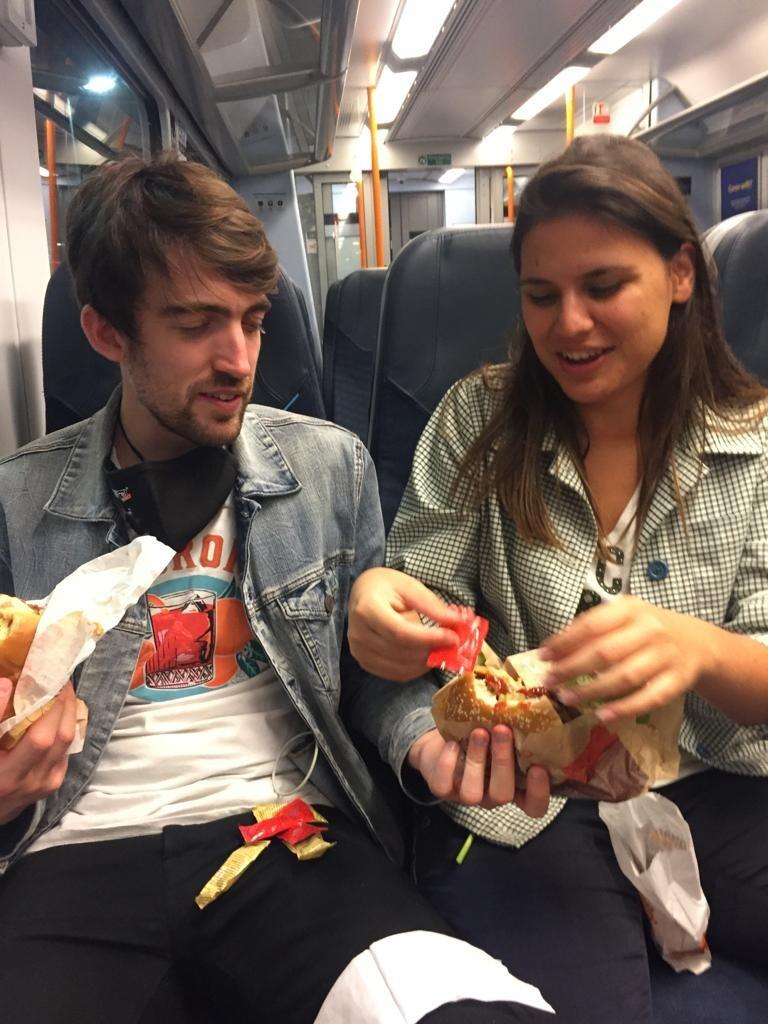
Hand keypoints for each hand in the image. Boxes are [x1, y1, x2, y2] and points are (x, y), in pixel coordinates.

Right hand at [0, 680, 76, 825]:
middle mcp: (25, 780)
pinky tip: (60, 711)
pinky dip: (66, 725)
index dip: (40, 706)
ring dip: (67, 710)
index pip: (35, 737)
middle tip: (56, 678)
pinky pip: (67, 748)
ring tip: (61, 689)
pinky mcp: (54, 783)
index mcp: (3, 774)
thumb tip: (6, 684)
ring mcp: (44, 784)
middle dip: (60, 702)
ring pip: (66, 740)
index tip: (40, 679)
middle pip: (54, 736)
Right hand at [348, 567, 463, 680]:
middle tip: (454, 644)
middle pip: (401, 652)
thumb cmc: (386, 586)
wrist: (362, 593)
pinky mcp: (364, 662)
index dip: (428, 638)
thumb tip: (456, 623)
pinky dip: (415, 669)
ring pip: (400, 667)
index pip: (400, 632)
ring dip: (426, 662)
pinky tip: (427, 657)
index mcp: (367, 608)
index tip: (453, 637)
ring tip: (442, 649)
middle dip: (432, 650)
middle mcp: (358, 633)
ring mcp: (359, 651)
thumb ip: (432, 606)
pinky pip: (395, 674)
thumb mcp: (409, 586)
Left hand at [408, 727, 550, 816]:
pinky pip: (443, 786)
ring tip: (479, 732)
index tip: (539, 768)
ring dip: (476, 761)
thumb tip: (542, 697)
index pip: (534, 805)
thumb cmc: (485, 732)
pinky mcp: (443, 789)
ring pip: (472, 793)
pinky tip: (453, 742)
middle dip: (503, 761)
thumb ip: (520, 728)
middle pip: (502, 795)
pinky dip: (448, 763)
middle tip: (502, 730)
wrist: (446, 739)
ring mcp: (467, 794)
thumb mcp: (505, 731)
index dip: (539, 792)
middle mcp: (493, 794)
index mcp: (515, 786)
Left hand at [540, 596, 716, 722]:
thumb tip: (553, 650)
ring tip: (568, 698)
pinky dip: (624, 709)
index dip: (565, 642)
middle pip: (605, 652)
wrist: (697, 642)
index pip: (592, 625)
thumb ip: (593, 629)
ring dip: (592, 690)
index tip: (542, 656)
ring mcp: (665, 656)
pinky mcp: (677, 681)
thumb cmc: (647, 629)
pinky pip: (648, 698)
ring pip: (624, 676)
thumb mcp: (623, 617)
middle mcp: (650, 630)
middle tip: (549, 681)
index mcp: (631, 609)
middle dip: (572, 668)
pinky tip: (602, 716)